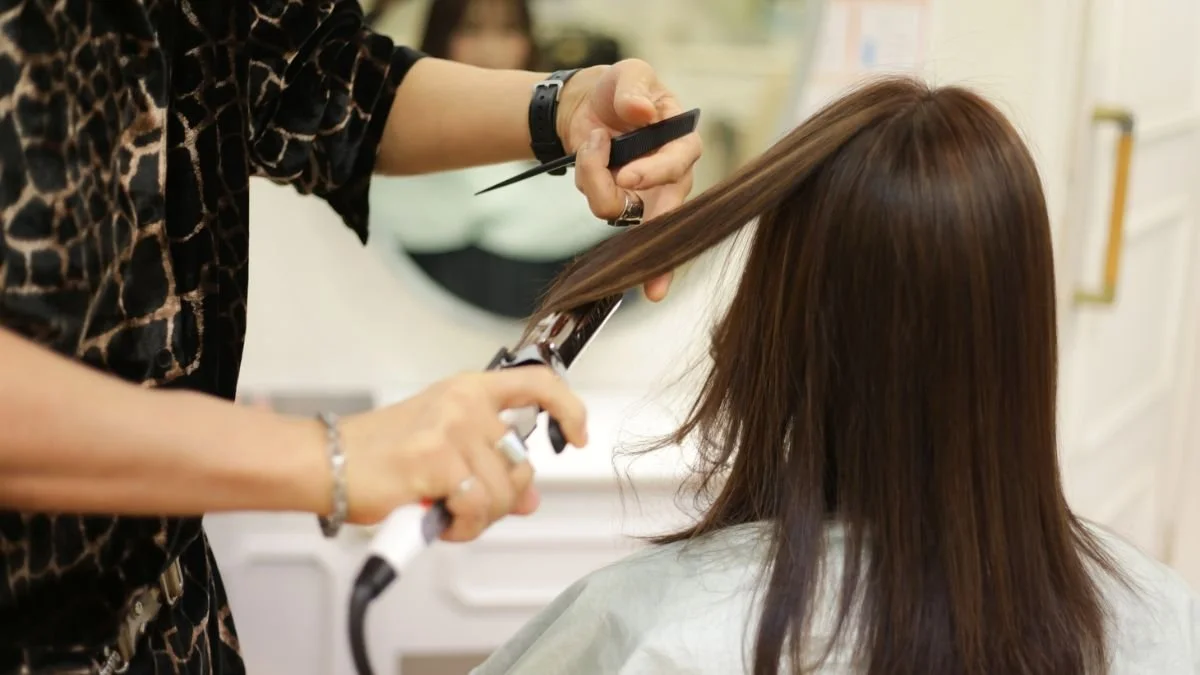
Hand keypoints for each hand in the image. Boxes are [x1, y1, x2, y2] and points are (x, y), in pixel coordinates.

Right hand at [338, 368, 586, 541]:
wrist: (325, 463)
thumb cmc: (376, 454)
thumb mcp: (442, 450)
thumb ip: (490, 468)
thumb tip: (530, 499)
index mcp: (468, 391)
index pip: (538, 383)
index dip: (568, 408)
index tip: (577, 434)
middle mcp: (464, 404)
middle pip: (522, 462)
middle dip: (503, 499)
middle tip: (469, 508)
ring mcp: (452, 429)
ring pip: (504, 492)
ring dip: (480, 518)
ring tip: (448, 516)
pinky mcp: (437, 460)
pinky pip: (478, 507)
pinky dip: (464, 527)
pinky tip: (441, 523)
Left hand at [556, 60, 702, 301]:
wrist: (592, 104)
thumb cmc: (623, 88)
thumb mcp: (631, 73)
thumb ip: (634, 88)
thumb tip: (641, 110)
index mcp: (682, 142)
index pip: (679, 166)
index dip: (655, 174)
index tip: (626, 174)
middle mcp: (670, 174)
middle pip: (662, 208)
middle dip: (634, 200)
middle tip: (615, 178)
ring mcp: (645, 192)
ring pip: (620, 209)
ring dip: (594, 176)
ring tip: (592, 142)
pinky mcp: (620, 200)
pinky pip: (599, 202)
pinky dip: (586, 177)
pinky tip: (589, 153)